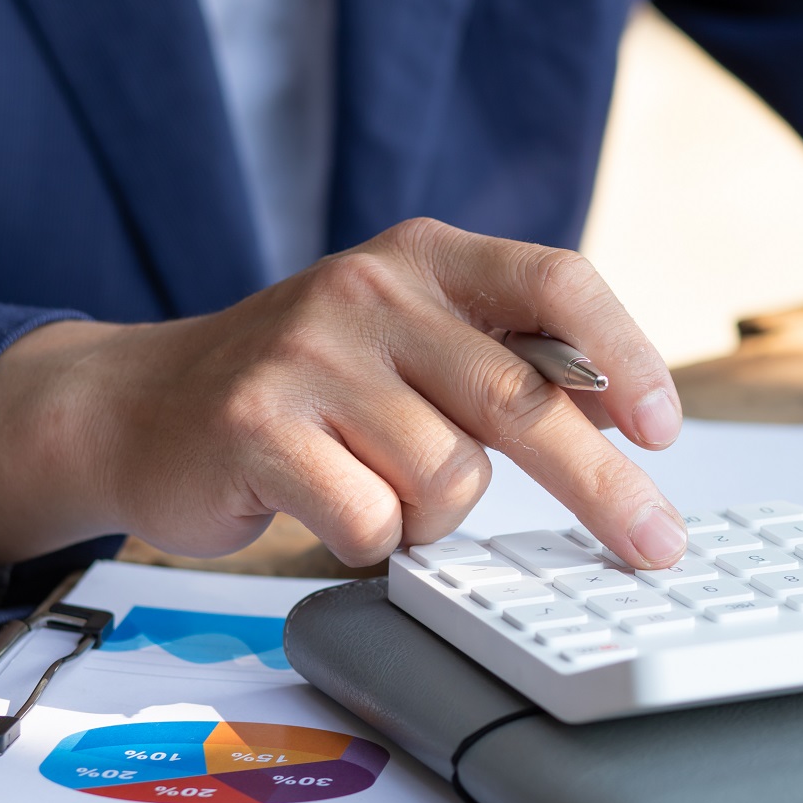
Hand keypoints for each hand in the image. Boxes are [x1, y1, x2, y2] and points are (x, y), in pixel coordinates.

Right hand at [0, 219, 688, 566]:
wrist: (138, 406)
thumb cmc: (309, 386)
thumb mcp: (413, 341)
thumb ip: (508, 363)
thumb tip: (629, 422)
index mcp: (428, 257)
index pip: (557, 283)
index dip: (625, 356)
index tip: (664, 430)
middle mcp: (372, 290)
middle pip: (523, 401)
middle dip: (603, 488)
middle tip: (654, 545)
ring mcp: (309, 356)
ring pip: (450, 479)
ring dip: (435, 513)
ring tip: (381, 484)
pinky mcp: (258, 428)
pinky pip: (374, 521)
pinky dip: (372, 538)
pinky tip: (331, 504)